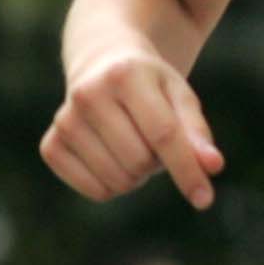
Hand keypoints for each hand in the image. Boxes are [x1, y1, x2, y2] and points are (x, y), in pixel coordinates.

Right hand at [41, 48, 224, 208]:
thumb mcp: (178, 96)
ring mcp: (64, 120)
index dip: (186, 170)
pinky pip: (95, 190)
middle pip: (140, 161)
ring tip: (132, 143)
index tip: (204, 199)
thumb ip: (196, 132)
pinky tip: (111, 157)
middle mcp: (88, 94)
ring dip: (137, 175)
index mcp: (126, 75)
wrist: (101, 64)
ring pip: (119, 180)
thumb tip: (212, 166)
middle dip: (157, 161)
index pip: (163, 135)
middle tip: (151, 138)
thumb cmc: (150, 85)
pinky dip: (112, 186)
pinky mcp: (51, 145)